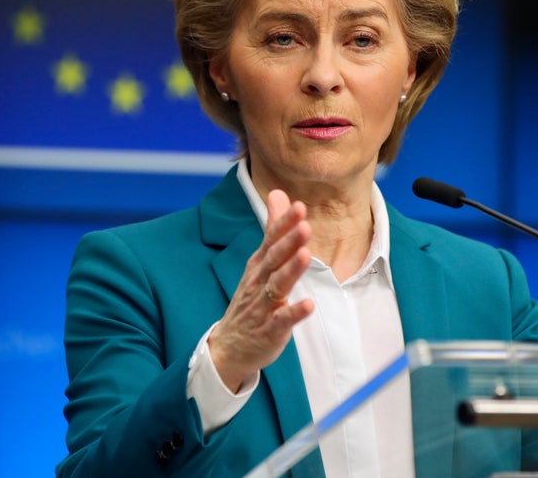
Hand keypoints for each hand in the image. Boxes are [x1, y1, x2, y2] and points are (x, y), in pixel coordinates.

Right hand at [208, 189, 314, 390]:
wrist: (228, 346)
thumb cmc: (251, 299)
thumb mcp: (259, 262)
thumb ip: (272, 229)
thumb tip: (278, 193)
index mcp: (259, 264)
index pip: (271, 240)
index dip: (284, 224)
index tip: (299, 206)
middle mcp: (259, 282)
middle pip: (274, 259)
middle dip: (289, 242)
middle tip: (304, 224)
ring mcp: (263, 306)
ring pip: (277, 286)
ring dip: (291, 271)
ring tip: (307, 255)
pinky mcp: (270, 330)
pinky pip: (282, 320)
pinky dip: (295, 313)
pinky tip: (309, 305)